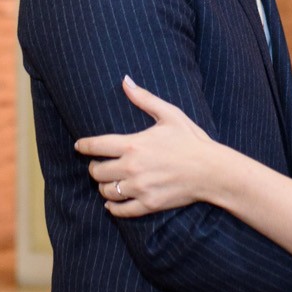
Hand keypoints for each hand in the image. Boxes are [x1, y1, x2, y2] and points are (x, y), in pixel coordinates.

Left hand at [76, 78, 221, 216]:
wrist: (212, 171)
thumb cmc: (191, 140)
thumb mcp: (169, 114)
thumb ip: (144, 98)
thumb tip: (125, 81)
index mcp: (133, 145)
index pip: (96, 146)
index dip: (84, 146)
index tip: (79, 146)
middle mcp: (131, 168)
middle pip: (97, 171)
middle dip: (94, 167)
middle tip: (98, 165)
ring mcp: (139, 188)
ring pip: (106, 191)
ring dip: (103, 187)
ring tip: (108, 182)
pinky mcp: (148, 204)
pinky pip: (120, 210)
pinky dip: (113, 208)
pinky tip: (112, 203)